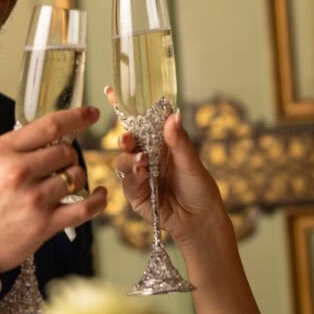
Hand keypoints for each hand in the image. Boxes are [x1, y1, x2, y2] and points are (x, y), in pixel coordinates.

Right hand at [0, 106, 107, 271]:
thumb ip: (19, 146)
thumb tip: (55, 135)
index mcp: (3, 151)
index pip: (50, 125)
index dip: (76, 116)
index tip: (91, 113)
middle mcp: (20, 171)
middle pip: (67, 151)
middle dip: (68, 156)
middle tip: (58, 166)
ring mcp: (34, 199)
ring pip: (76, 176)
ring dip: (75, 178)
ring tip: (62, 185)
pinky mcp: (46, 224)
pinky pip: (86, 207)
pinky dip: (98, 200)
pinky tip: (99, 194)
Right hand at [106, 87, 225, 246]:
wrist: (200, 221)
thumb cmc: (200, 189)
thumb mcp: (192, 163)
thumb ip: (179, 141)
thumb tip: (173, 115)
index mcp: (161, 144)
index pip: (142, 122)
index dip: (126, 108)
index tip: (112, 92)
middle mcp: (148, 157)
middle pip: (128, 142)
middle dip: (125, 138)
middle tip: (128, 139)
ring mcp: (140, 176)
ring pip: (123, 162)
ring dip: (129, 160)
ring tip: (142, 162)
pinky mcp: (136, 195)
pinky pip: (127, 183)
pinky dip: (133, 178)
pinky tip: (142, 176)